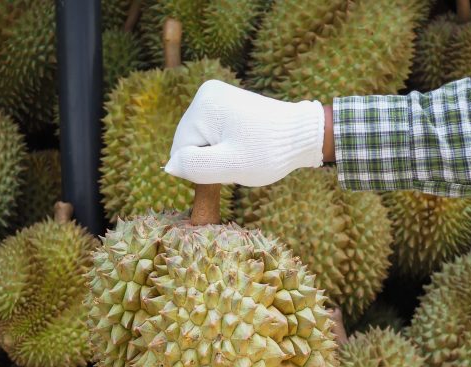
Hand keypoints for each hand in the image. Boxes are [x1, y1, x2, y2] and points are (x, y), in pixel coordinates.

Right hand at [164, 80, 325, 186]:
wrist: (302, 136)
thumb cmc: (268, 152)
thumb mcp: (230, 165)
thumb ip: (195, 167)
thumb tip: (168, 168)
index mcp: (203, 104)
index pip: (182, 150)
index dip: (203, 167)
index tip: (230, 163)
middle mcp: (205, 94)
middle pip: (190, 144)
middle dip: (210, 160)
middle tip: (239, 160)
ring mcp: (215, 97)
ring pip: (201, 142)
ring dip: (218, 156)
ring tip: (243, 153)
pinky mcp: (225, 104)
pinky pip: (211, 135)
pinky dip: (224, 147)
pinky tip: (243, 146)